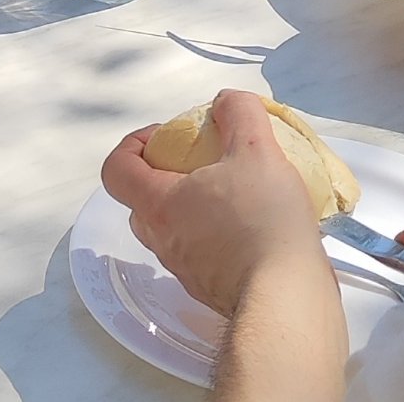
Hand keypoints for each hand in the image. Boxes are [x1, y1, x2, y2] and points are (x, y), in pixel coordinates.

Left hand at [102, 91, 325, 317]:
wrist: (287, 301)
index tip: (164, 136)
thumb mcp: (256, 149)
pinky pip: (204, 255)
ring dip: (194, 207)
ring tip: (236, 191)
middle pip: (143, 201)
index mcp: (159, 204)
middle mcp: (164, 241)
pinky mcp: (213, 291)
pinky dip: (218, 235)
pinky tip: (256, 225)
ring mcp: (187, 271)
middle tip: (200, 161)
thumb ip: (239, 114)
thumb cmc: (263, 222)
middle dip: (165, 175)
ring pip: (174, 230)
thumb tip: (227, 101)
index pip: (116, 170)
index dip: (132, 145)